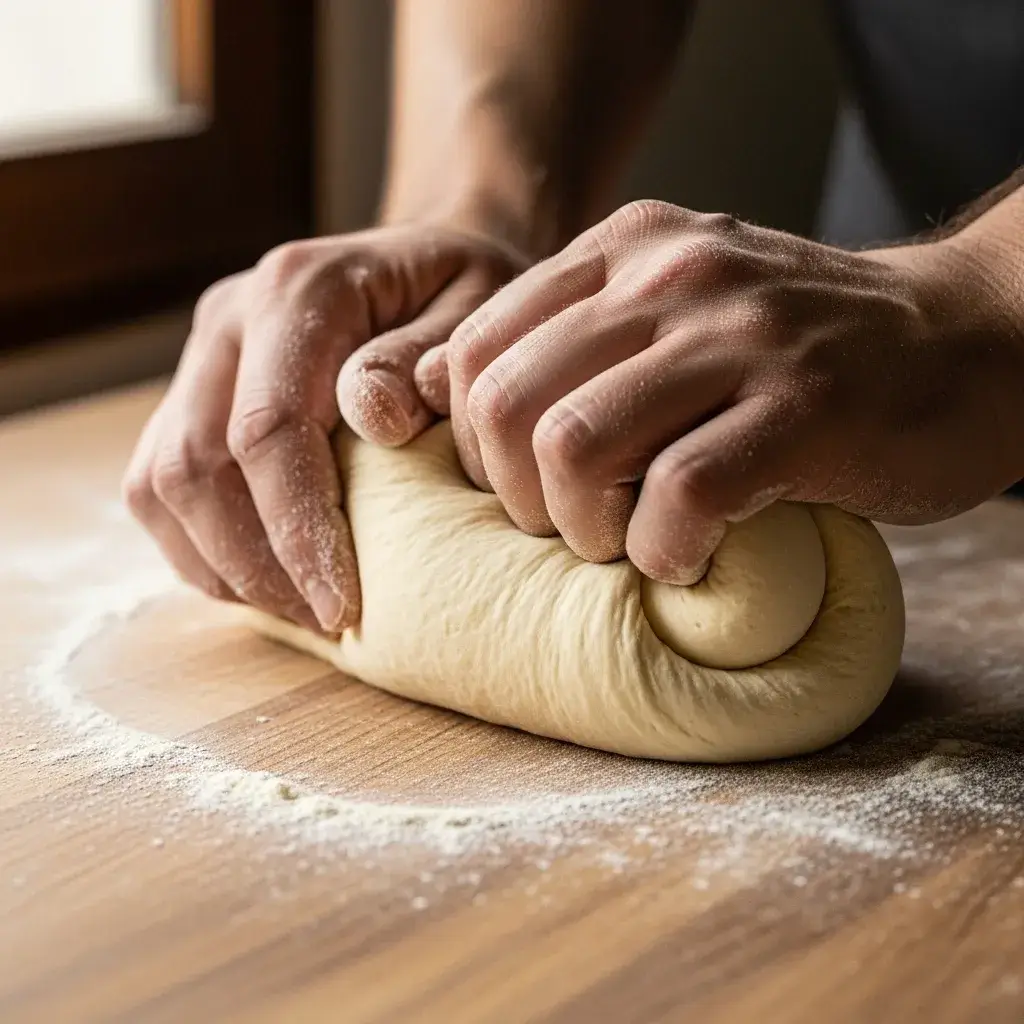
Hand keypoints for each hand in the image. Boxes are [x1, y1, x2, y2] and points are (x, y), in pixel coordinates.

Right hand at [123, 223, 525, 629]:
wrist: (425, 264)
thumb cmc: (466, 293)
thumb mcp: (481, 307)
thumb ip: (430, 357)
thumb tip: (375, 418)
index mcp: (298, 289)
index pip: (268, 429)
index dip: (298, 530)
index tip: (345, 605)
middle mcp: (230, 320)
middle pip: (196, 467)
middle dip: (257, 564)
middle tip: (328, 621)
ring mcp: (203, 358)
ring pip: (162, 484)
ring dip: (224, 565)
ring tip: (301, 610)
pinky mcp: (193, 395)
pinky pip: (160, 488)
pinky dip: (203, 549)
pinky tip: (266, 581)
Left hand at [445, 199, 1023, 582]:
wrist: (960, 341)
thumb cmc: (797, 350)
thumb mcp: (675, 308)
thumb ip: (570, 335)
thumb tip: (439, 388)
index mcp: (627, 249)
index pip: (480, 345)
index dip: (475, 438)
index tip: (524, 483)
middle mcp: (673, 276)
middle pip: (508, 403)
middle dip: (517, 494)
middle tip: (569, 525)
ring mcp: (740, 336)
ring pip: (575, 447)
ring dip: (583, 527)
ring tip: (625, 540)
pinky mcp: (803, 406)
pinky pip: (681, 494)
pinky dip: (665, 550)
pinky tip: (689, 553)